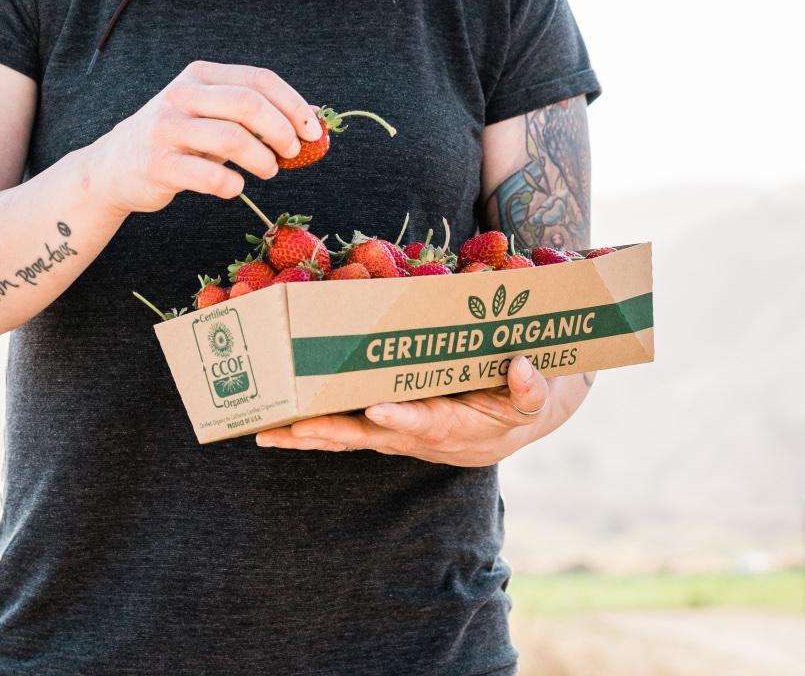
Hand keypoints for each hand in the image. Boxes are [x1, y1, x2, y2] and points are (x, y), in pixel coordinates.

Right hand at [87, 59, 322, 214]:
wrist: (114, 167)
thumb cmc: (179, 140)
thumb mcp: (211, 116)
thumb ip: (253, 113)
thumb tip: (313, 120)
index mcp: (200, 76)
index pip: (259, 80)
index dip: (293, 105)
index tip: (313, 132)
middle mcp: (181, 95)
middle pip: (248, 104)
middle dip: (282, 131)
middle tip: (293, 153)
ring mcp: (166, 128)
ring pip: (232, 138)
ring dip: (263, 160)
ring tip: (268, 171)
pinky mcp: (157, 164)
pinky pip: (209, 176)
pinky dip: (233, 185)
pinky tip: (235, 187)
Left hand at [255, 356, 593, 465]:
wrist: (508, 424)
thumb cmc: (520, 402)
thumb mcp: (536, 397)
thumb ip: (531, 388)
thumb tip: (522, 368)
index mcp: (455, 425)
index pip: (426, 423)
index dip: (402, 418)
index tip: (377, 410)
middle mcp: (418, 434)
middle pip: (369, 436)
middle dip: (331, 432)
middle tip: (294, 427)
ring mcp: (396, 432)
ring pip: (347, 436)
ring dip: (308, 434)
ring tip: (267, 431)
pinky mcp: (383, 425)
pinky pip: (344, 428)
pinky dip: (312, 428)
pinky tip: (278, 424)